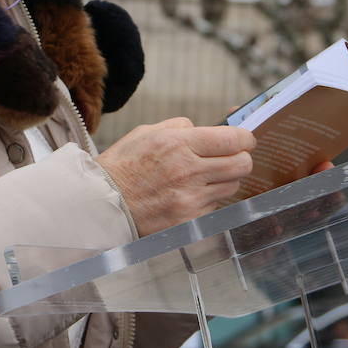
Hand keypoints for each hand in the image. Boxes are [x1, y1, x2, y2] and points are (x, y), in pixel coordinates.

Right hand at [96, 117, 254, 236]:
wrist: (102, 203)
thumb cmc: (123, 165)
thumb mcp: (146, 132)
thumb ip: (180, 127)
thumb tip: (205, 129)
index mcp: (179, 143)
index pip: (234, 139)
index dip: (246, 137)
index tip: (244, 139)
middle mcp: (189, 170)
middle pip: (242, 164)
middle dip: (241, 158)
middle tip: (231, 157)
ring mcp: (191, 198)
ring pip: (232, 186)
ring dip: (225, 180)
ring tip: (204, 177)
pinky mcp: (190, 220)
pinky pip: (215, 206)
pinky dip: (208, 200)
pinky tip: (188, 195)